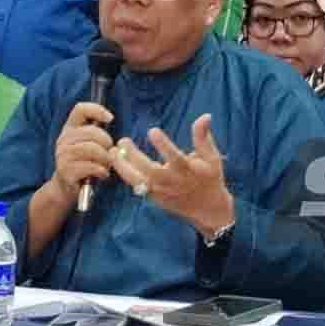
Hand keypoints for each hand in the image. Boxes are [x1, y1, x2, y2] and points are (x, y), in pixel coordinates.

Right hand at [50, 102, 115, 203]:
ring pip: (91, 149)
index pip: (80, 109)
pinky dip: (101, 170)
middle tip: (111, 153)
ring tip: (107, 165)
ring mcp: (62, 154)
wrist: (65, 188)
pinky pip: (90, 166)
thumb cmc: (84, 165)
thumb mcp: (90, 147)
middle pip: (91, 131)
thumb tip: (122, 140)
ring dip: (105, 158)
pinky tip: (103, 174)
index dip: (97, 110)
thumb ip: (100, 138)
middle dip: (107, 142)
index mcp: (70, 129)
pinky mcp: (65, 170)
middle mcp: (63, 139)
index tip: (110, 119)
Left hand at [111, 114, 233, 236]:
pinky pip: (136, 187)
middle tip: (123, 140)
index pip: (174, 158)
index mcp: (187, 171)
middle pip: (150, 171)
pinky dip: (126, 174)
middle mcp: (172, 182)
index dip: (163, 145)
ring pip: (138, 182)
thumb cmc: (210, 178)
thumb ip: (203, 136)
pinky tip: (116, 160)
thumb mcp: (212, 157)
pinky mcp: (154, 199)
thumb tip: (205, 115)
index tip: (153, 130)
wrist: (208, 210)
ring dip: (123, 167)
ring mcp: (161, 192)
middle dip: (134, 156)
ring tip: (112, 151)